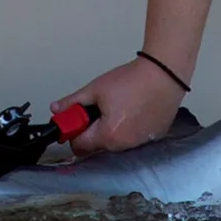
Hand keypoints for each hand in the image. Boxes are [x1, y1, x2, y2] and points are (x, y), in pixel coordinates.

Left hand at [56, 58, 186, 155]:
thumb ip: (72, 102)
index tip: (75, 119)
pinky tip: (131, 111)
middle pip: (97, 145)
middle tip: (97, 108)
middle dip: (92, 130)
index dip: (73, 132)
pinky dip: (127, 128)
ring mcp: (141, 143)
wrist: (164, 74)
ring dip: (110, 130)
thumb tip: (56, 109)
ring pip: (115, 142)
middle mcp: (125, 145)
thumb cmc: (132, 81)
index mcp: (108, 136)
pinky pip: (132, 138)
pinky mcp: (154, 137)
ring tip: (117, 107)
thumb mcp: (95, 89)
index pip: (79, 146)